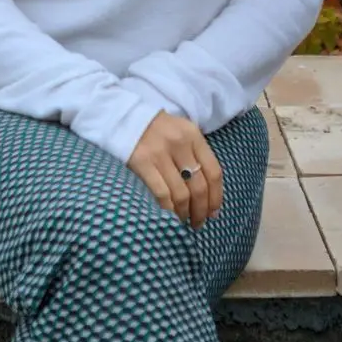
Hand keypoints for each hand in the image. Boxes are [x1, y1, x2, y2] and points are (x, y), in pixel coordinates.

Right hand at [127, 112, 223, 228]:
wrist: (125, 118)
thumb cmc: (158, 130)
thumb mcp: (182, 133)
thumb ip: (196, 154)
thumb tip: (209, 192)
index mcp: (193, 135)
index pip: (214, 171)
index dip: (216, 197)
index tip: (213, 213)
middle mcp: (179, 144)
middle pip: (199, 186)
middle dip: (201, 210)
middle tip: (198, 223)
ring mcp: (159, 154)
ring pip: (181, 194)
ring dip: (185, 213)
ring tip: (184, 221)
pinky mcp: (141, 163)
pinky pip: (161, 193)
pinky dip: (168, 209)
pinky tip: (169, 216)